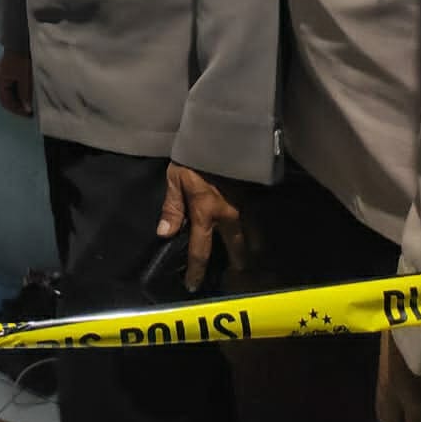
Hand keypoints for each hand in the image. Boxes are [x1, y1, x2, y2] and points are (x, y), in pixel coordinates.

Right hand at [0, 50, 33, 117]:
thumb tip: (26, 109)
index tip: (28, 114)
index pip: (5, 101)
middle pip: (6, 97)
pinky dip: (18, 91)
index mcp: (0, 80)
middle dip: (17, 105)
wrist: (21, 40)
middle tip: (29, 111)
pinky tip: (26, 93)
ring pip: (9, 91)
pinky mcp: (8, 69)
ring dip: (18, 98)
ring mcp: (2, 72)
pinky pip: (11, 85)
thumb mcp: (25, 78)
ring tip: (29, 103)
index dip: (16, 109)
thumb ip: (25, 94)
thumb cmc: (22, 59)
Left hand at [156, 163, 246, 291]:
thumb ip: (172, 209)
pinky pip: (256, 222)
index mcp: (206, 214)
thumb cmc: (193, 157)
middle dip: (236, 266)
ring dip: (250, 251)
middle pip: (237, 250)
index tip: (193, 286)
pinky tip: (254, 237)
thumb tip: (164, 235)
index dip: (196, 271)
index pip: (200, 251)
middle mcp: (229, 216)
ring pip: (253, 237)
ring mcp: (244, 207)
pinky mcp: (253, 197)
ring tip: (246, 261)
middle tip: (233, 277)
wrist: (219, 136)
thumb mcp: (175, 180)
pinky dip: (255, 233)